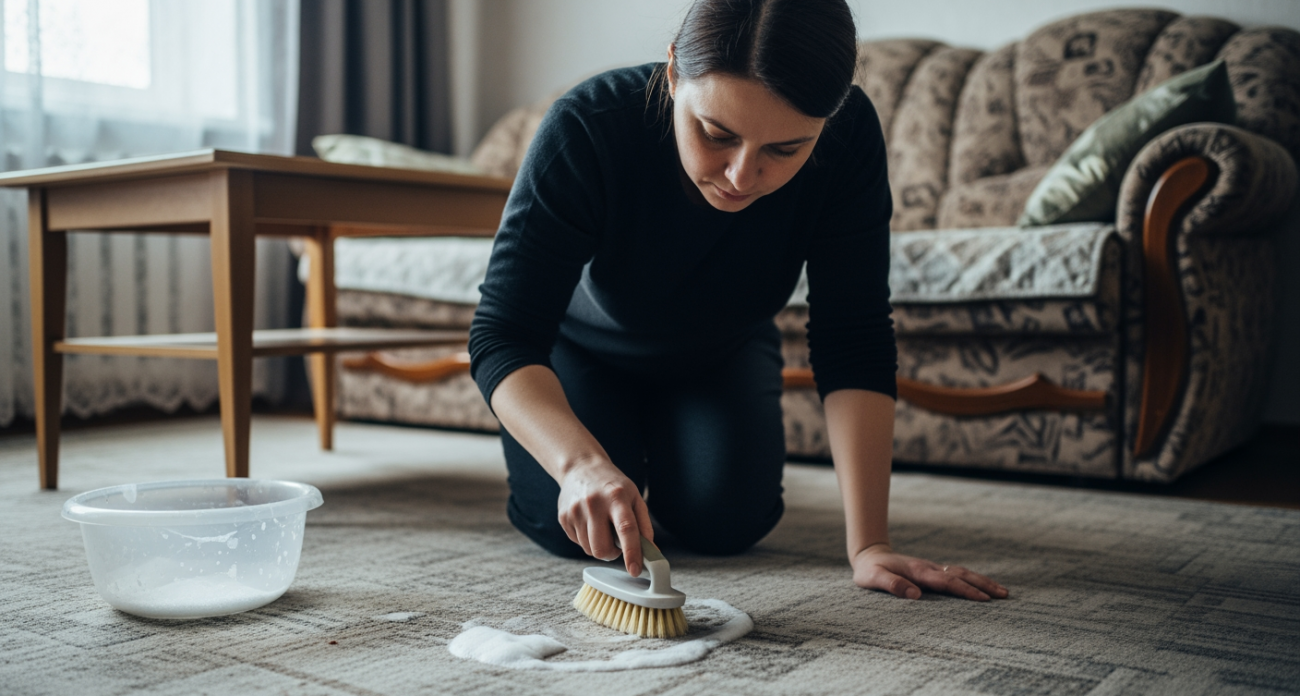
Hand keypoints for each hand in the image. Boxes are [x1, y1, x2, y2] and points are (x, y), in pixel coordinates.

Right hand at [557, 456, 653, 576]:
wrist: (581, 467)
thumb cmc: (612, 485)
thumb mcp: (634, 497)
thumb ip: (644, 526)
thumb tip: (652, 553)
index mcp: (616, 497)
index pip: (626, 529)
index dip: (632, 552)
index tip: (635, 570)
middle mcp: (594, 503)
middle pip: (601, 548)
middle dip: (612, 554)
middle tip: (616, 543)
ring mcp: (575, 510)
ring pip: (589, 549)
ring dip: (599, 546)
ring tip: (602, 527)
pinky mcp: (563, 517)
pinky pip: (578, 542)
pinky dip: (587, 539)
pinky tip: (589, 522)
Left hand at [851, 544, 1007, 600]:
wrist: (869, 555)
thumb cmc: (870, 571)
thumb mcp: (873, 578)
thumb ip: (891, 585)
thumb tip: (916, 595)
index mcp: (918, 571)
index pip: (946, 582)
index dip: (965, 590)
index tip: (983, 600)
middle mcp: (929, 568)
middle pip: (961, 575)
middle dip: (983, 585)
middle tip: (1004, 595)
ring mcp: (932, 568)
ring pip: (962, 572)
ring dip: (982, 581)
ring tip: (1003, 592)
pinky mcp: (933, 570)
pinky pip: (957, 574)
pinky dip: (973, 579)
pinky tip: (983, 586)